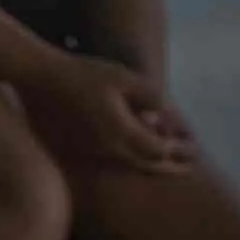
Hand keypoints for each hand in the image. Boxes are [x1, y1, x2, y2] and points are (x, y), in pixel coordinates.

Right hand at [23, 50, 195, 176]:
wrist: (42, 78)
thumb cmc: (84, 74)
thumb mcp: (125, 78)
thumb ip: (152, 98)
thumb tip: (167, 117)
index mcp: (123, 132)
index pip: (161, 150)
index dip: (182, 149)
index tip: (197, 145)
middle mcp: (111, 147)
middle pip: (149, 165)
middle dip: (173, 165)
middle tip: (191, 165)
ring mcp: (96, 149)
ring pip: (134, 165)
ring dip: (155, 164)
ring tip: (170, 161)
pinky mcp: (86, 146)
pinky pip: (119, 158)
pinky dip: (137, 159)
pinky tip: (140, 151)